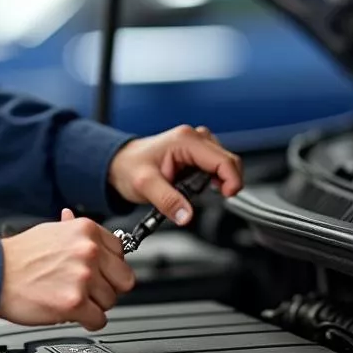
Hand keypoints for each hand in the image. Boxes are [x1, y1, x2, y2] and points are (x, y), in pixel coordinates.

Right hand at [0, 209, 135, 330]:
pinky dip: (87, 321)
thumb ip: (72, 231)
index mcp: (86, 230)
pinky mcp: (74, 302)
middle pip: (123, 279)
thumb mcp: (49, 231)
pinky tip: (72, 313)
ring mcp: (83, 277)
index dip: (109, 266)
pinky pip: (99, 320)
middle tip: (88, 290)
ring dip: (94, 305)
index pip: (121, 252)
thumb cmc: (17, 256)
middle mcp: (88, 251)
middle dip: (107, 287)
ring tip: (71, 298)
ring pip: (111, 301)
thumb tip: (79, 224)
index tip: (99, 272)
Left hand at [108, 124, 242, 225]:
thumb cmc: (129, 167)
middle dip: (224, 181)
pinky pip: (215, 165)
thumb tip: (186, 215)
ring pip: (224, 163)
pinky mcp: (195, 152)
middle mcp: (194, 137)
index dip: (232, 180)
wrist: (119, 164)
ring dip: (218, 180)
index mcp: (185, 140)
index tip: (227, 196)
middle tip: (203, 196)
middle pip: (228, 160)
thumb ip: (167, 201)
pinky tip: (195, 186)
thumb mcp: (145, 185)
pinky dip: (212, 178)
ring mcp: (196, 143)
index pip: (224, 160)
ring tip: (193, 190)